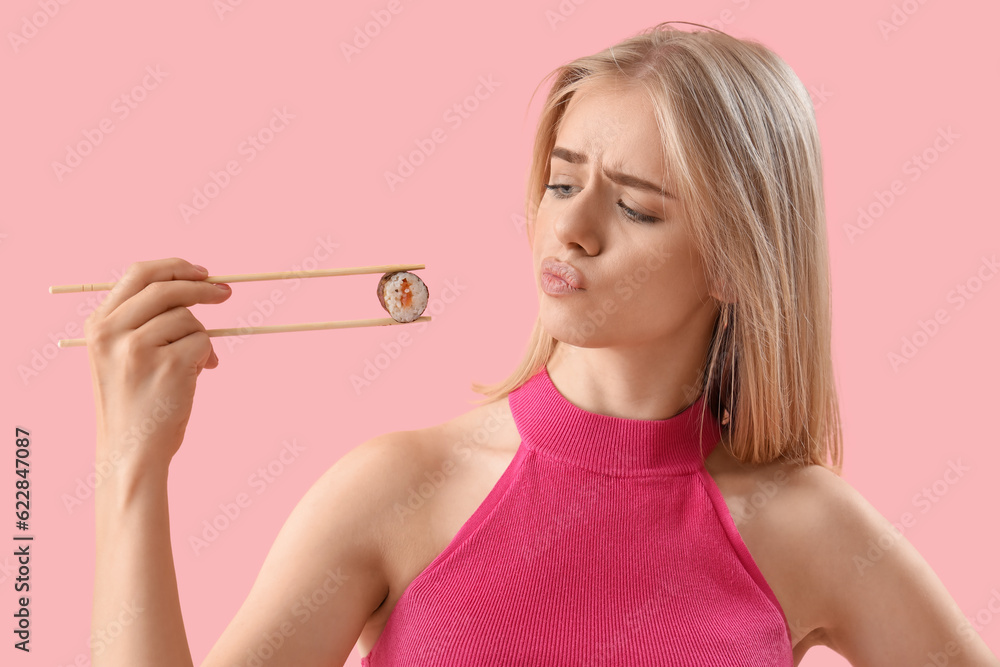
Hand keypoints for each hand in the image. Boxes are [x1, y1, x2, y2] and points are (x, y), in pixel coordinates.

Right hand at [84, 258, 231, 474]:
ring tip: (193, 364)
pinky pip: (202, 342)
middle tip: (226, 294)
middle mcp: (113, 332)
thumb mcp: (119, 356)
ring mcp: (138, 348)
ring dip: (200, 337)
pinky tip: (196, 375)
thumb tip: (193, 289)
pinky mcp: (168, 365)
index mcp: (98, 325)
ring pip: (188, 318)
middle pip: (166, 288)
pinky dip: (206, 356)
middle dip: (202, 287)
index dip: (174, 267)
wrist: (130, 452)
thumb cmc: (133, 404)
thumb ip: (141, 322)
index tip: (201, 272)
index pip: (138, 274)